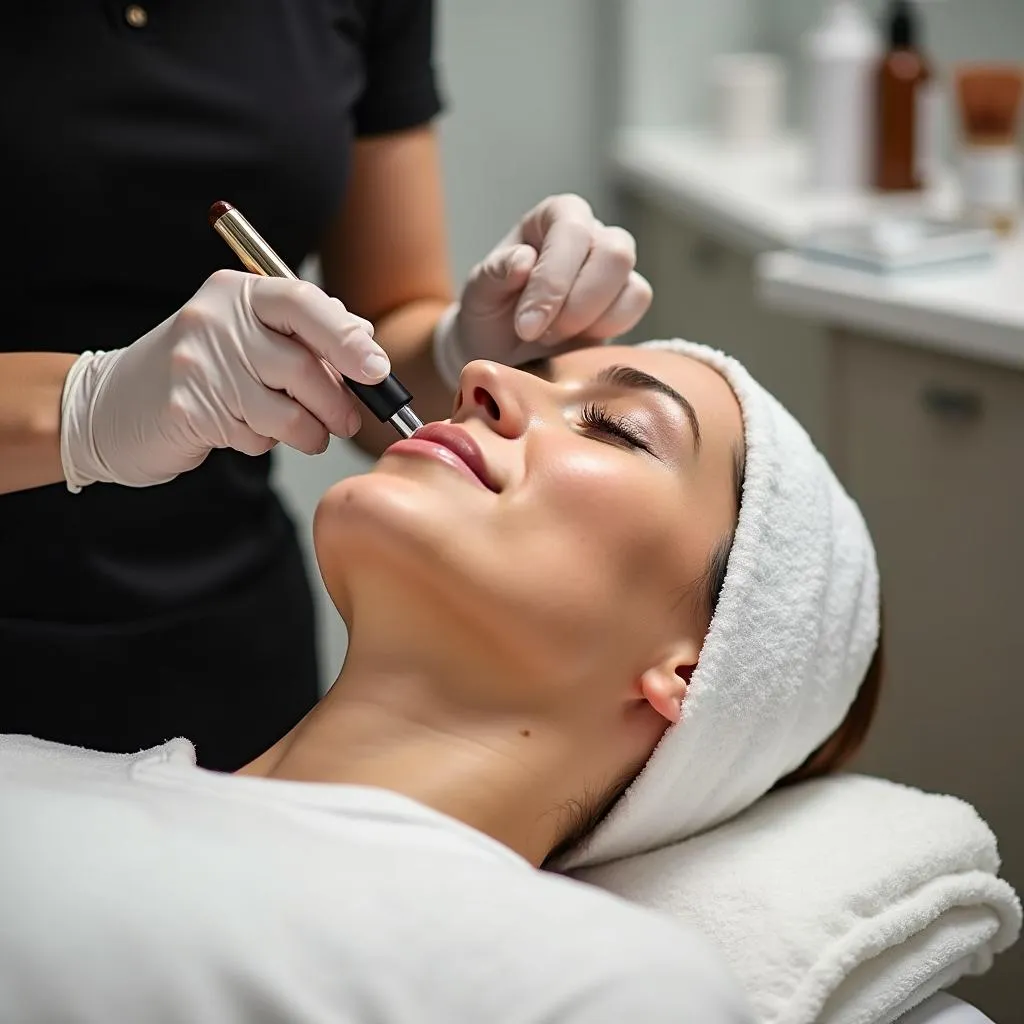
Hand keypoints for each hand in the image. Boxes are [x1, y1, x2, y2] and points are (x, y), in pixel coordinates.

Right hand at [60, 269, 389, 490]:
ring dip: (309, 432)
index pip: (303, 303)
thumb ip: (304, 333)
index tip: (376, 370)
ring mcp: (196, 365)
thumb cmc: (200, 370)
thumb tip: (366, 342)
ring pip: (285, 410)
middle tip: (348, 421)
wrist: (112, 406)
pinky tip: (247, 432)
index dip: (347, 339)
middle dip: (338, 402)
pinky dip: (265, 443)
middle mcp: (214, 320)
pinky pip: (255, 436)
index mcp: (236, 292)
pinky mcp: (187, 410)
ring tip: (308, 434)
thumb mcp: (247, 335)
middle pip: (302, 366)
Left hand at [433, 194, 651, 388]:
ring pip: (633, 285)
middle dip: (577, 305)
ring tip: (551, 338)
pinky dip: (606, 330)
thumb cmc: (489, 313)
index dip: (553, 281)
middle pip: (615, 253)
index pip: (571, 231)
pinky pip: (635, 308)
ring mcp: (613, 268)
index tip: (526, 325)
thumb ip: (496, 273)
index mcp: (554, 216)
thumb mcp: (478, 293)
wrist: (501, 350)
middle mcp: (591, 233)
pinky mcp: (626, 301)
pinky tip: (574, 342)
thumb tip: (525, 260)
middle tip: (539, 334)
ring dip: (590, 321)